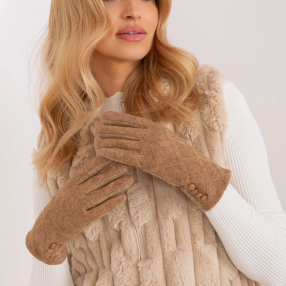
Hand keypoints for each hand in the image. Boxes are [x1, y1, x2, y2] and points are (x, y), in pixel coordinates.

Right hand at [25, 154, 133, 264]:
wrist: (46, 231)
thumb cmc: (57, 210)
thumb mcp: (64, 192)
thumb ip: (78, 183)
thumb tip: (95, 171)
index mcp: (70, 185)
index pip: (88, 170)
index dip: (101, 162)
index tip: (112, 156)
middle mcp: (74, 193)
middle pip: (97, 180)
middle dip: (113, 171)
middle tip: (126, 165)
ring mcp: (78, 206)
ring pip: (101, 193)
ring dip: (117, 185)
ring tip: (129, 179)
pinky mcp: (83, 220)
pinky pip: (100, 209)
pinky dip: (112, 203)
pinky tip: (122, 198)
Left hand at [91, 111, 230, 210]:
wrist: (193, 169)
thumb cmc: (180, 155)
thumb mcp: (167, 138)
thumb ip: (152, 133)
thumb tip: (138, 130)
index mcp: (155, 128)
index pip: (130, 121)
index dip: (115, 118)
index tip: (103, 116)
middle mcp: (151, 135)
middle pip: (123, 130)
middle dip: (106, 128)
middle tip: (93, 127)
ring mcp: (149, 147)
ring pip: (122, 141)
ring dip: (106, 140)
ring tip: (94, 139)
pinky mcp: (148, 162)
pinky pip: (126, 156)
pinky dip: (112, 152)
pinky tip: (102, 151)